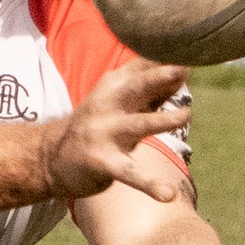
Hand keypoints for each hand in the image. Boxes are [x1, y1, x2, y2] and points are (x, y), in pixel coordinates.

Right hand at [43, 57, 191, 203]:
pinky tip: (168, 194)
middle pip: (138, 87)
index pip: (144, 66)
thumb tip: (186, 71)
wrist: (51, 158)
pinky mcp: (103, 163)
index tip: (193, 49)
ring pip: (139, 125)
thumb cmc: (96, 124)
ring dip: (164, 120)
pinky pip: (131, 174)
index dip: (167, 58)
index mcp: (113, 86)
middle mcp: (108, 105)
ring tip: (186, 116)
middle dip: (160, 76)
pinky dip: (150, 185)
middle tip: (182, 68)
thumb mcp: (117, 100)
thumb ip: (150, 88)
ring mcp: (104, 134)